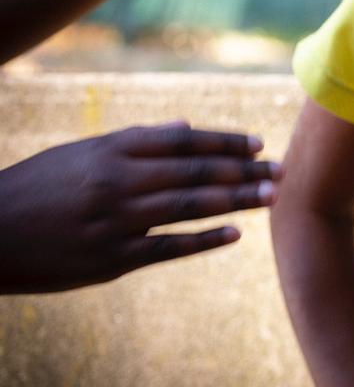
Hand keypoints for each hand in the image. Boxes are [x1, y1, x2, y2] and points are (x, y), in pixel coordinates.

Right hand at [0, 121, 281, 293]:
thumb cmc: (38, 188)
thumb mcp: (81, 153)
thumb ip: (137, 140)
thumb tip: (189, 126)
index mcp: (110, 150)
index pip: (183, 141)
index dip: (224, 142)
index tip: (257, 144)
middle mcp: (117, 182)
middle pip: (195, 173)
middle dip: (244, 172)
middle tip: (282, 170)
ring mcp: (115, 222)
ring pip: (189, 207)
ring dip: (237, 201)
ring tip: (271, 197)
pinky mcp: (111, 260)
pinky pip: (168, 247)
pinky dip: (205, 240)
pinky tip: (235, 234)